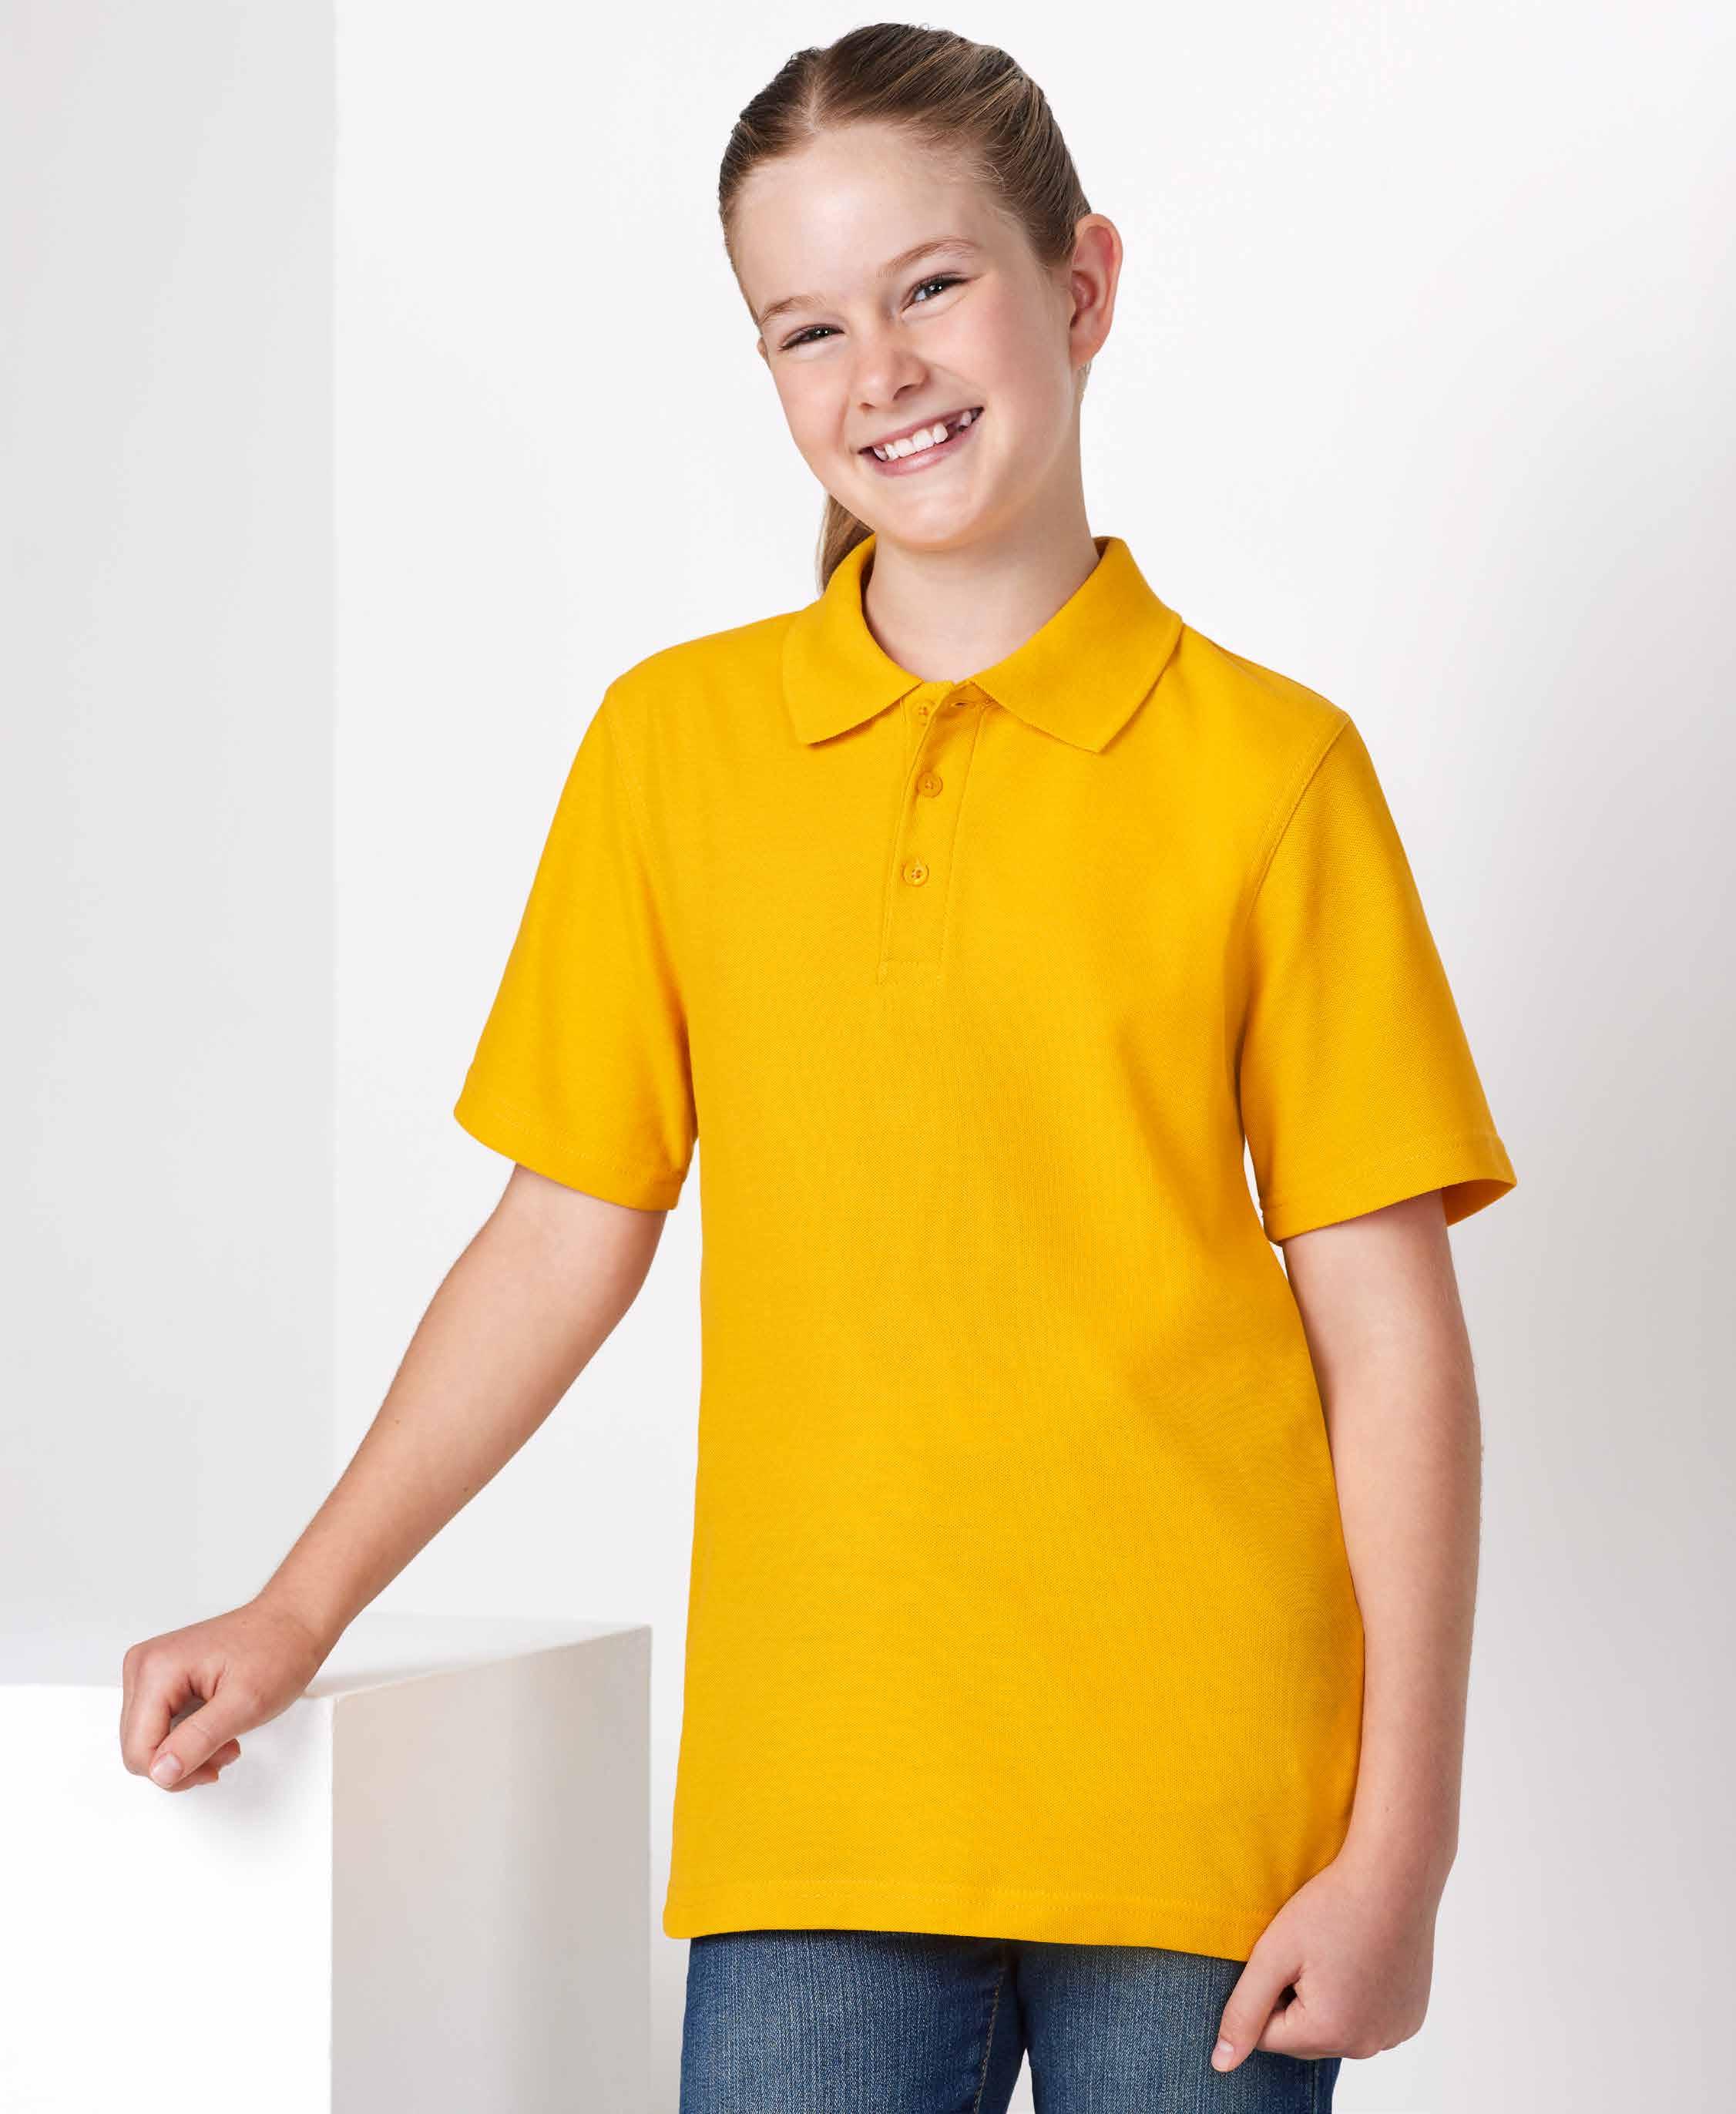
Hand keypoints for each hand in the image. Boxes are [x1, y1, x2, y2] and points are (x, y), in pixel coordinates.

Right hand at [119, 1598, 334, 1791]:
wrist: (293, 1622)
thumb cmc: (278, 1650)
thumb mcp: (244, 1703)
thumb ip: (199, 1740)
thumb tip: (160, 1771)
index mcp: (156, 1669)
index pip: (138, 1750)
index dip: (176, 1772)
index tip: (215, 1765)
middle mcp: (144, 1665)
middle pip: (138, 1748)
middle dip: (183, 1762)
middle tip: (227, 1749)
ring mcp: (151, 1670)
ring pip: (147, 1741)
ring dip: (188, 1751)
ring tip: (226, 1735)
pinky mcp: (162, 1678)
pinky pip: (159, 1726)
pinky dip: (187, 1738)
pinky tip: (216, 1727)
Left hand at [1210, 1840, 1439, 2069]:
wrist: (1395, 1875)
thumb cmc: (1331, 1906)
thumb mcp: (1273, 1955)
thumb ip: (1243, 2012)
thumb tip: (1222, 2065)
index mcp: (1329, 2034)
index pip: (1268, 2035)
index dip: (1267, 1989)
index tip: (1286, 1953)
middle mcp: (1367, 2046)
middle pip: (1304, 2036)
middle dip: (1296, 1998)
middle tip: (1311, 1950)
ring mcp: (1394, 2033)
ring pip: (1336, 2028)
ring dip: (1327, 2000)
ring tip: (1337, 1951)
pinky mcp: (1411, 2018)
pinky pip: (1368, 2019)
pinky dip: (1358, 1997)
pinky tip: (1363, 1958)